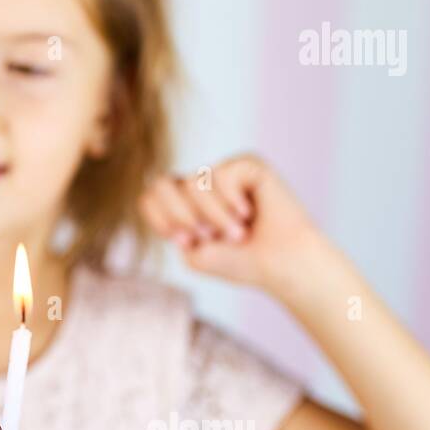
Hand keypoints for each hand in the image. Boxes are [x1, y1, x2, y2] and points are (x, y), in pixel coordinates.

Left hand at [138, 154, 324, 289]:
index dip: (162, 220)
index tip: (187, 241)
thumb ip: (171, 225)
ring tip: (239, 232)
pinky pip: (223, 175)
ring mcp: (223, 172)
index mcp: (181, 205)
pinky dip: (233, 202)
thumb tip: (169, 185)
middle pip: (162, 184)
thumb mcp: (195, 254)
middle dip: (183, 216)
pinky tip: (250, 212)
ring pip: (194, 183)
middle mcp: (199, 184)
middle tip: (210, 236)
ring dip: (215, 217)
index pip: (148, 197)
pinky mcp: (248, 164)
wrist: (281, 265)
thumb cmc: (242, 262)